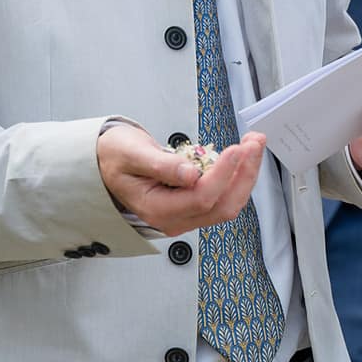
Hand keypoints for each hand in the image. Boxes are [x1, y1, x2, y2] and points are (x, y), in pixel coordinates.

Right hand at [96, 122, 263, 236]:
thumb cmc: (115, 157)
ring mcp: (186, 216)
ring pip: (228, 204)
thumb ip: (162, 165)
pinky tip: (242, 156)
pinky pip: (222, 198)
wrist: (107, 164)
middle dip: (244, 174)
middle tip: (254, 142)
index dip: (223, 174)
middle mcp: (174, 219)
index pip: (201, 197)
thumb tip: (190, 174)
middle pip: (223, 206)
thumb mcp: (132, 154)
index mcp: (157, 209)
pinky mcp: (193, 207)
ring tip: (253, 144)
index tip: (237, 148)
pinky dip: (237, 177)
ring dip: (246, 175)